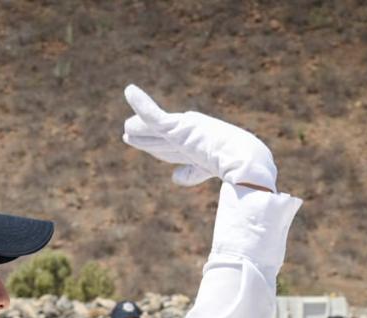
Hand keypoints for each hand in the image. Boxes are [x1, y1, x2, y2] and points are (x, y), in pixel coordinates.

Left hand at [122, 84, 277, 191]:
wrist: (240, 159)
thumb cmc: (232, 165)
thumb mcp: (206, 170)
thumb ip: (190, 173)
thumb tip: (174, 178)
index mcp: (195, 145)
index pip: (169, 149)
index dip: (154, 147)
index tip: (143, 146)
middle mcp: (187, 135)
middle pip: (159, 140)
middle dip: (143, 137)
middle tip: (127, 132)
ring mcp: (182, 129)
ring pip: (152, 131)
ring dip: (138, 129)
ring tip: (125, 127)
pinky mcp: (177, 127)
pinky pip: (152, 115)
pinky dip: (140, 103)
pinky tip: (129, 91)